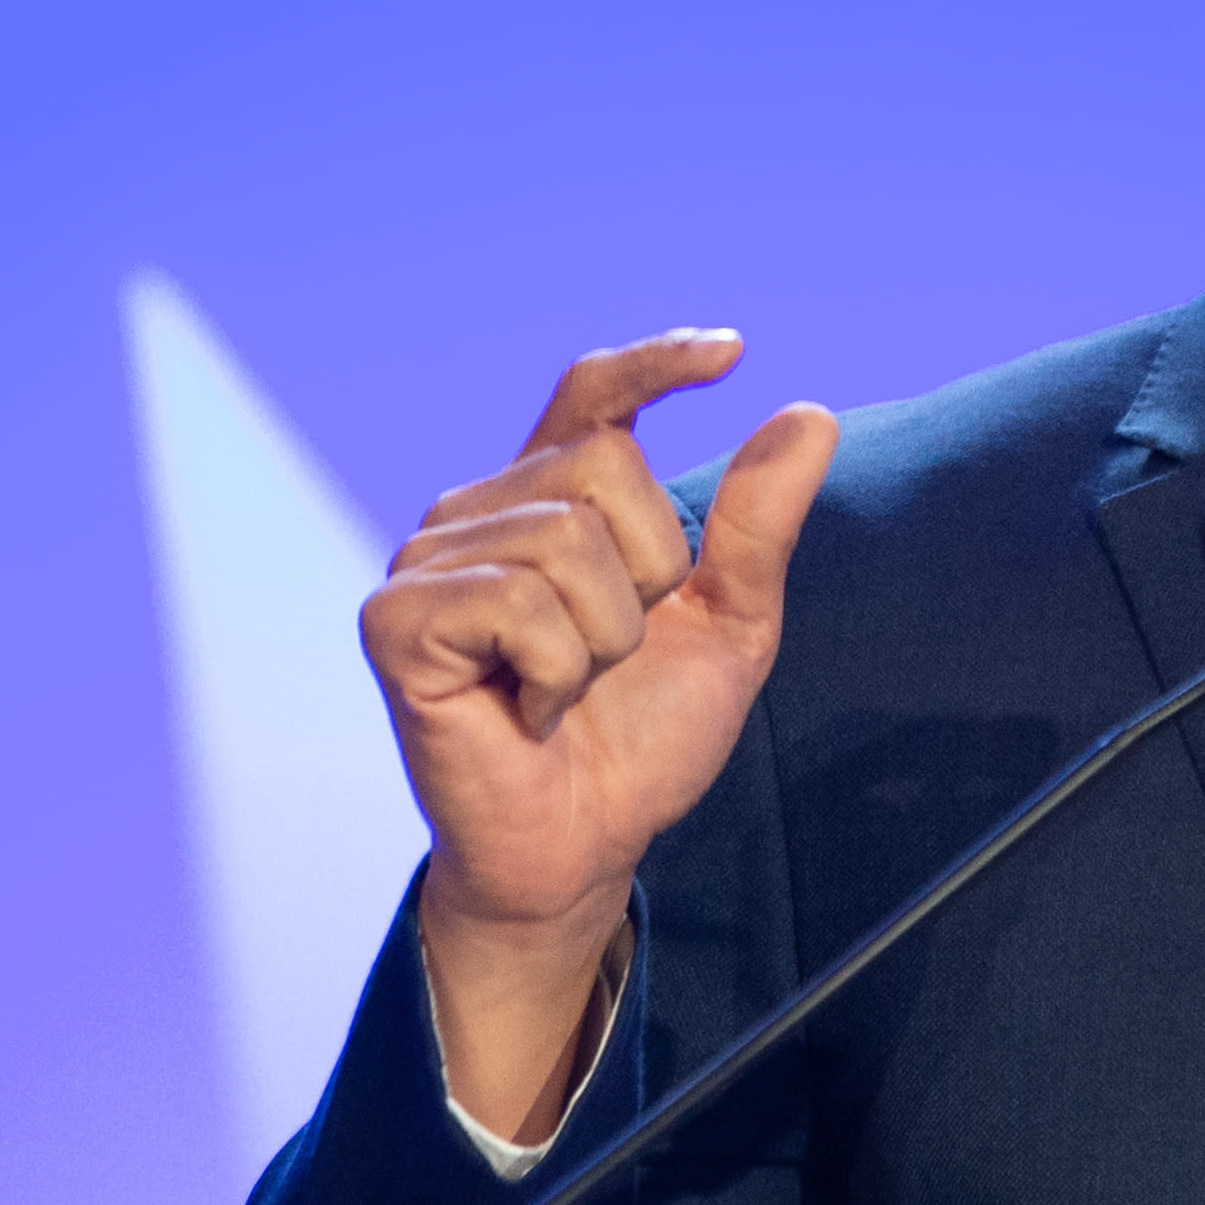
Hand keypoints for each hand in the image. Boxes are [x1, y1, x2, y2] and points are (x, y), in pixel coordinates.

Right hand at [364, 332, 835, 1136]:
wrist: (583, 848)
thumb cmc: (640, 739)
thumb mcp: (728, 627)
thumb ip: (757, 527)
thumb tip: (809, 415)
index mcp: (553, 499)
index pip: (593, 393)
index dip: (655, 362)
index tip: (731, 356)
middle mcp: (480, 511)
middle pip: (600, 465)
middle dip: (646, 574)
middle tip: (610, 656)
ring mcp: (427, 561)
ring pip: (562, 539)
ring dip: (600, 640)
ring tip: (567, 690)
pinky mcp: (396, 620)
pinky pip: (512, 601)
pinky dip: (550, 669)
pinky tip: (526, 710)